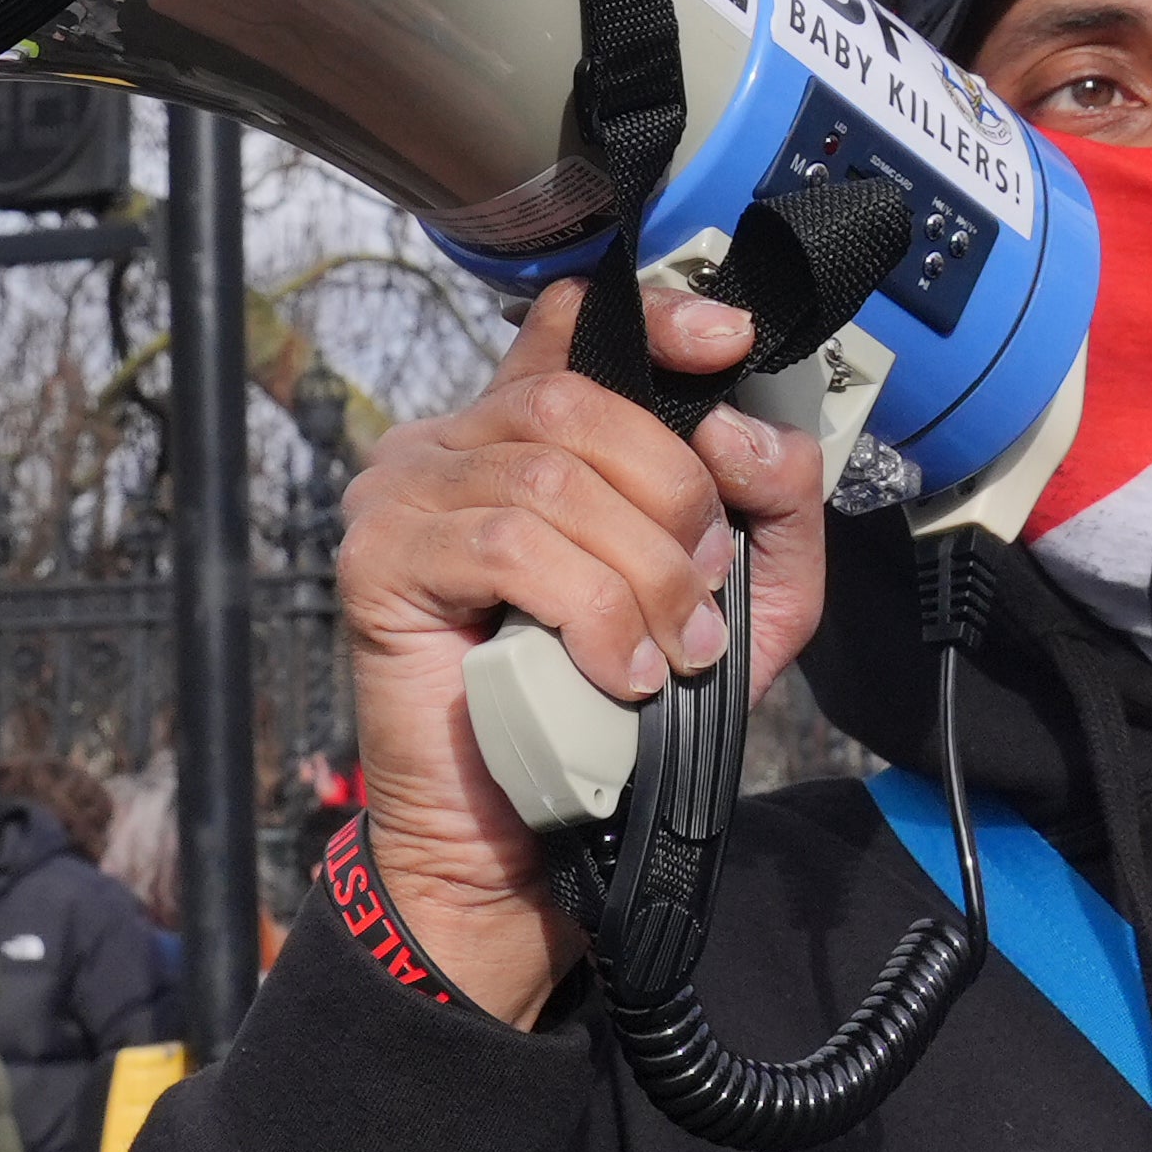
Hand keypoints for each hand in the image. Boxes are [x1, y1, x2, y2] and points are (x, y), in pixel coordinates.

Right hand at [335, 276, 827, 1025]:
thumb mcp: (744, 596)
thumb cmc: (623, 703)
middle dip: (673, 491)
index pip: (577, 321)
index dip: (655, 317)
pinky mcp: (379, 558)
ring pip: (552, 475)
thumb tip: (745, 431)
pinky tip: (619, 668)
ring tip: (671, 649)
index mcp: (528, 426)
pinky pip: (504, 543)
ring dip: (640, 568)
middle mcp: (454, 438)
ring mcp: (405, 490)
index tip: (728, 344)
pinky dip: (586, 606)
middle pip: (582, 401)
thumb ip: (773, 502)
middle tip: (705, 586)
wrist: (528, 834)